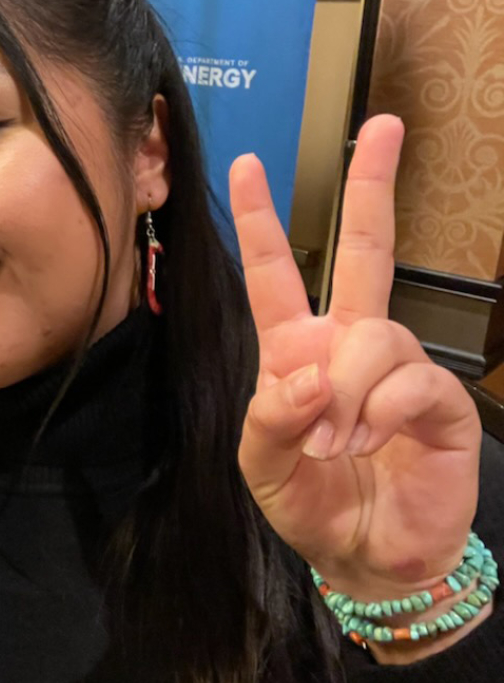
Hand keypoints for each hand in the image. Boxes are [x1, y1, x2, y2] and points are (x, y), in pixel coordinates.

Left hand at [230, 115, 481, 609]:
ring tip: (339, 439)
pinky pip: (409, 380)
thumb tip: (310, 374)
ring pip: (374, 334)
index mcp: (295, 349)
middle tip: (383, 125)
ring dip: (348, 390)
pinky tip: (372, 439)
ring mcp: (395, 368)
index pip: (274, 274)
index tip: (245, 165)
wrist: (365, 557)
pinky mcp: (438, 402)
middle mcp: (347, 344)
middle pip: (363, 251)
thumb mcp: (260, 465)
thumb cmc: (307, 501)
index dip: (260, 221)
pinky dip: (380, 411)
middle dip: (372, 186)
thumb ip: (269, 418)